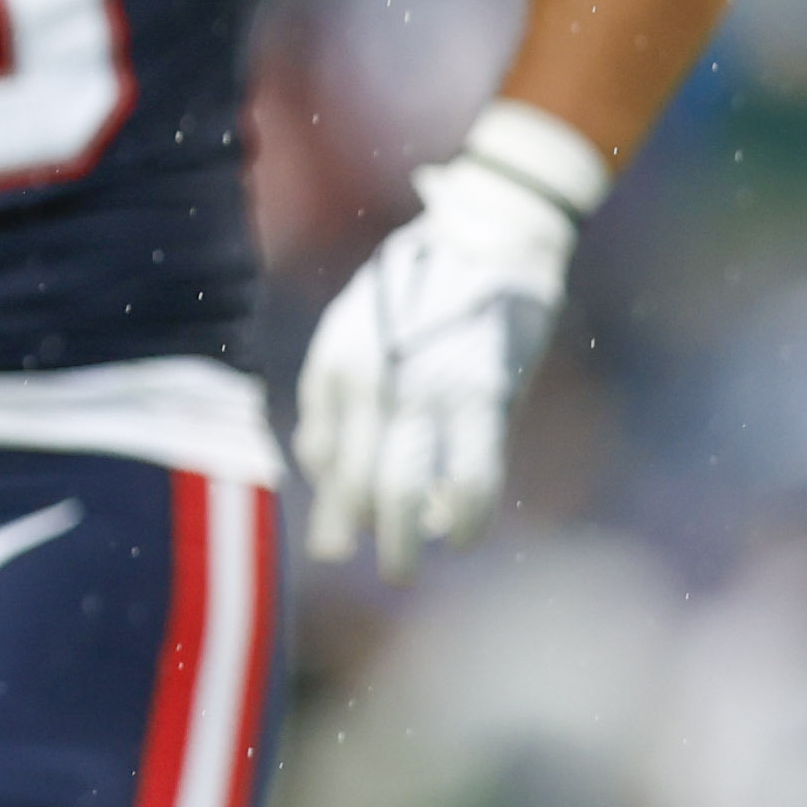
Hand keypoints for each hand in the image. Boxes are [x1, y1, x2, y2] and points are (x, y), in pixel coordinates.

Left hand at [295, 150, 575, 577]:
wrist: (488, 237)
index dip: (330, 500)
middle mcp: (372, 380)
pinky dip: (462, 514)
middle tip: (354, 564)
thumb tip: (317, 465)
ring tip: (400, 570)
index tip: (336, 538)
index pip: (322, 452)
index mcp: (336, 364)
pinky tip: (459, 535)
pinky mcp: (482, 393)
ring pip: (401, 486)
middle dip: (349, 530)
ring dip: (398, 538)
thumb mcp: (355, 330)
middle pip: (353, 478)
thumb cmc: (419, 292)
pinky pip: (468, 474)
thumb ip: (336, 396)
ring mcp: (425, 389)